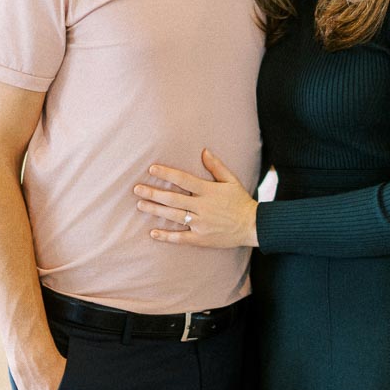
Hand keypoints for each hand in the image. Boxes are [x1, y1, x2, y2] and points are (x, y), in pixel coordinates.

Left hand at [135, 149, 257, 248]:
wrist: (253, 226)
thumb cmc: (240, 201)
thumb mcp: (231, 180)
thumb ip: (216, 166)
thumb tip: (203, 151)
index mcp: (208, 191)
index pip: (183, 180)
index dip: (166, 174)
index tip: (151, 169)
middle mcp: (202, 207)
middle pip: (173, 199)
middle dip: (153, 193)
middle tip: (137, 189)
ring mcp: (200, 224)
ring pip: (173, 216)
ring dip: (155, 211)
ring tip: (140, 205)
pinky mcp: (201, 239)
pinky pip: (181, 238)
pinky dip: (166, 236)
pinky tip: (153, 233)